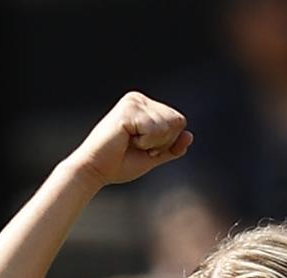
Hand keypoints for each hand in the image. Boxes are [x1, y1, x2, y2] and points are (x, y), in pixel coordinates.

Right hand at [67, 91, 192, 186]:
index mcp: (145, 106)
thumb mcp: (154, 156)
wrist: (96, 170)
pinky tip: (126, 140)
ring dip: (153, 143)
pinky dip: (145, 142)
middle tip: (138, 147)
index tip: (146, 148)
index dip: (169, 142)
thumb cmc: (120, 163)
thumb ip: (172, 147)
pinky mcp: (127, 110)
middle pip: (177, 121)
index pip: (179, 121)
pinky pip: (155, 130)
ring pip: (167, 126)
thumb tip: (190, 135)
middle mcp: (139, 99)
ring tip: (131, 143)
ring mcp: (133, 102)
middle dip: (163, 142)